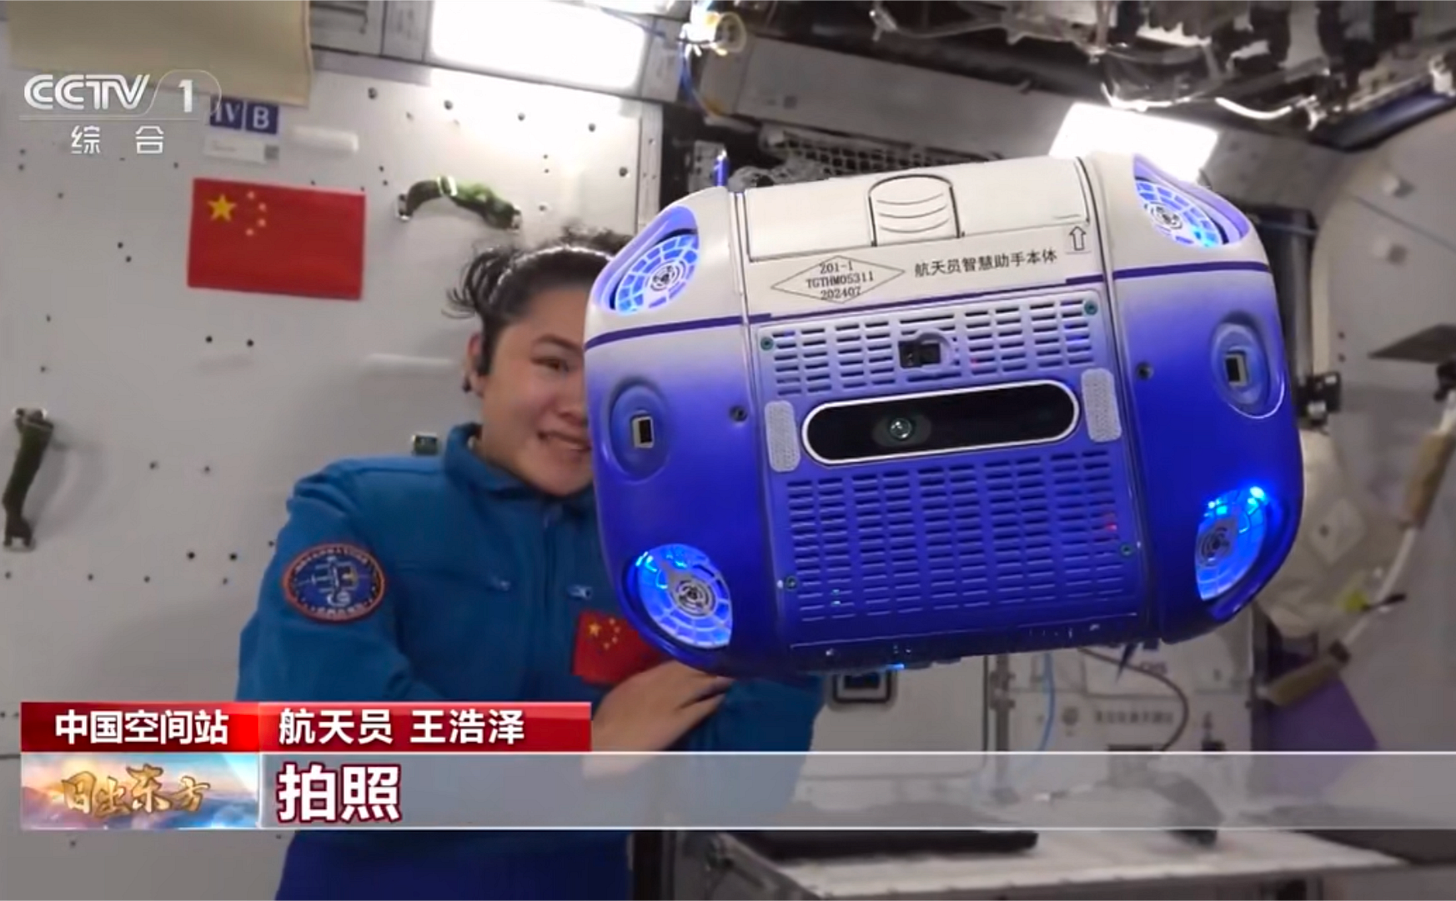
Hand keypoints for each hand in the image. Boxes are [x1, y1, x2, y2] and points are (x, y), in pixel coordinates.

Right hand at [591, 662, 732, 752]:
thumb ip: (641, 685)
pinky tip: (723, 697)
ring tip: (732, 672)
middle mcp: (660, 685)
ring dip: (716, 678)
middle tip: (728, 656)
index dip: (692, 657)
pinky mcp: (677, 722)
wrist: (602, 743)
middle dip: (709, 664)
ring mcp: (670, 703)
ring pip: (698, 685)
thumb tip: (654, 680)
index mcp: (644, 678)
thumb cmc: (606, 722)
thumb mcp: (622, 694)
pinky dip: (712, 701)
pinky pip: (699, 709)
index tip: (707, 651)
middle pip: (690, 670)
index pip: (673, 663)